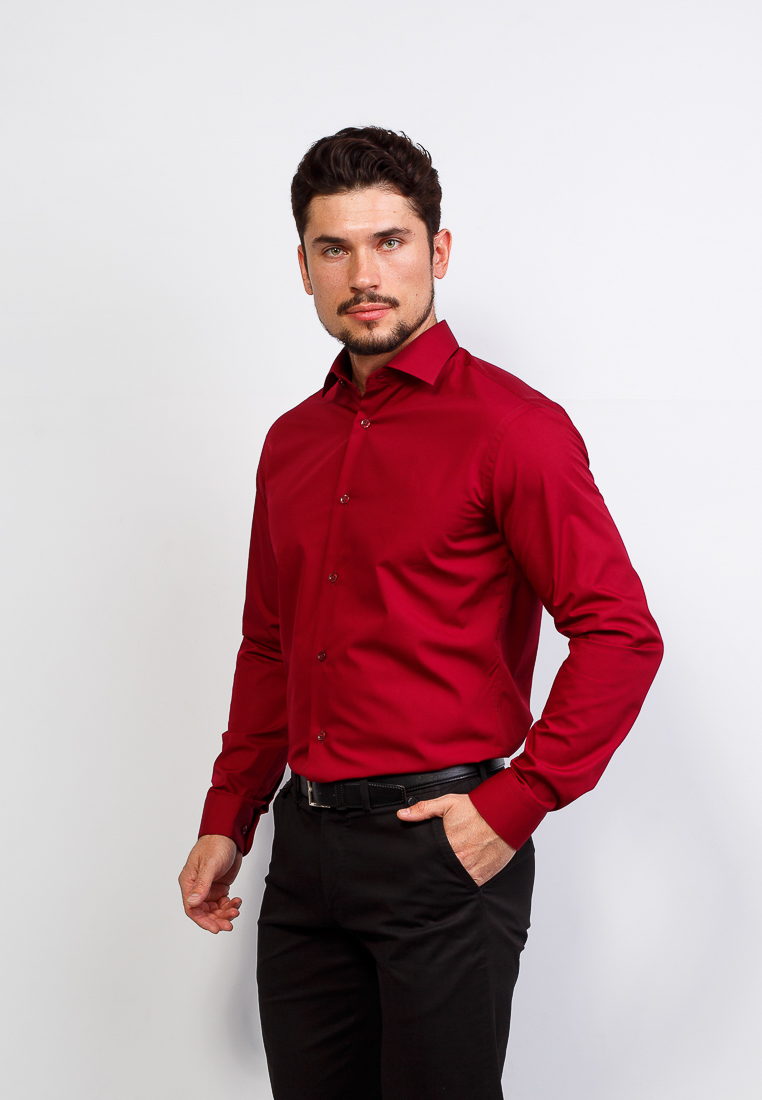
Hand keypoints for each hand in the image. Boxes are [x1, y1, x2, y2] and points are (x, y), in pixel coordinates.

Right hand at [178, 834, 242, 932]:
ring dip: (225, 913)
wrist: (229, 835)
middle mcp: (197, 887)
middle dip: (217, 920)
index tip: (215, 928)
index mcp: (189, 882)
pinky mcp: (219, 887)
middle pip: (204, 912)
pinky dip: (230, 905)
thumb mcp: (209, 865)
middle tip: (228, 925)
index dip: (203, 921)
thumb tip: (192, 903)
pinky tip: (237, 902)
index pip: (192, 908)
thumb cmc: (215, 844)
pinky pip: (223, 902)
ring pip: (214, 909)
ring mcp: (209, 888)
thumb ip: (202, 884)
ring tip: (235, 911)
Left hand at [398, 793, 515, 885]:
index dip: (420, 862)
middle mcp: (458, 859)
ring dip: (446, 880)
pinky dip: (461, 885)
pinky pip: (467, 886)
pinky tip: (456, 880)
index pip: (427, 858)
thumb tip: (402, 814)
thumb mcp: (448, 803)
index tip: (415, 864)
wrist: (505, 814)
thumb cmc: (477, 809)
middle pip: (438, 872)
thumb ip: (423, 809)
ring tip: (439, 879)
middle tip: (424, 875)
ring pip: (452, 881)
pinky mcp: (482, 876)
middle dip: (432, 872)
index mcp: (446, 843)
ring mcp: (471, 869)